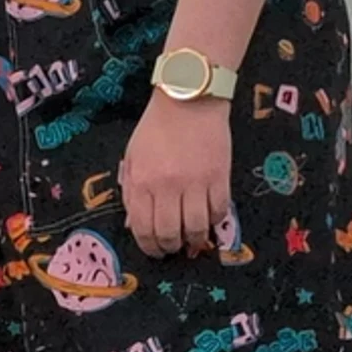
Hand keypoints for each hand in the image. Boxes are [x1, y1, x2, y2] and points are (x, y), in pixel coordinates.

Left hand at [122, 95, 235, 259]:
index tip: (154, 251)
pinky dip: (214, 221)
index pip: (143, 228)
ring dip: (194, 240)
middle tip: (172, 249)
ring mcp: (195, 183)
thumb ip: (131, 192)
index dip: (149, 246)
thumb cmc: (156, 128)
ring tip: (192, 241)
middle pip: (169, 233)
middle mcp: (167, 186)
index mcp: (142, 182)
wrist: (188, 100)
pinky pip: (219, 210)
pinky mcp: (219, 177)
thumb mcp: (133, 157)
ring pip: (196, 228)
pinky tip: (209, 220)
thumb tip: (134, 225)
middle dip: (170, 247)